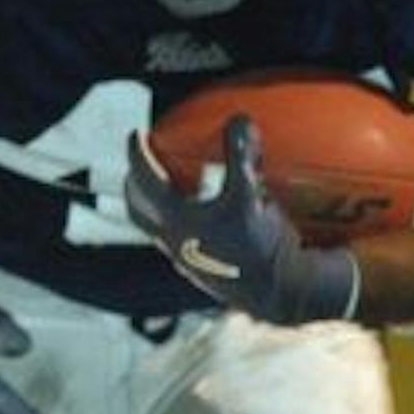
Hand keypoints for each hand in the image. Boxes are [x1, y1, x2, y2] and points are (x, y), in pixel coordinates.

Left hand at [124, 116, 359, 325]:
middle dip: (135, 184)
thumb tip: (239, 119)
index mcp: (176, 220)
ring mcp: (185, 259)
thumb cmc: (261, 247)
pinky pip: (179, 241)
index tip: (137, 135)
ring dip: (155, 206)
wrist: (278, 294)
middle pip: (138, 209)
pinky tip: (202, 218)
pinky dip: (181, 223)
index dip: (137, 154)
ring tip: (170, 188)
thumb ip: (243, 157)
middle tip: (142, 164)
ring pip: (157, 228)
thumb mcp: (250, 196)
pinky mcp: (201, 271)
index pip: (144, 180)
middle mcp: (173, 241)